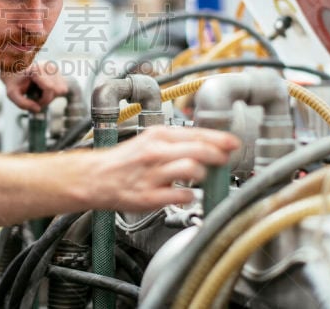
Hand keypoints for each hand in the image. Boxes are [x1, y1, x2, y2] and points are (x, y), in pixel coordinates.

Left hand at [1, 61, 67, 111]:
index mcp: (37, 69)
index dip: (43, 100)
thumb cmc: (14, 82)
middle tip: (35, 98)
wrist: (14, 70)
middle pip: (57, 90)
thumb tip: (38, 109)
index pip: (50, 89)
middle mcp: (49, 66)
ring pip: (62, 90)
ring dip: (51, 96)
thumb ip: (22, 103)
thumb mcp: (12, 94)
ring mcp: (55, 68)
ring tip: (38, 92)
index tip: (33, 100)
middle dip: (47, 99)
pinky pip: (63, 88)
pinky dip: (54, 92)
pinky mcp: (58, 72)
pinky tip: (43, 89)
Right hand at [91, 126, 240, 211]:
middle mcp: (156, 153)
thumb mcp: (149, 141)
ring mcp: (153, 174)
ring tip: (201, 178)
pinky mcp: (149, 196)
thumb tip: (205, 144)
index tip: (234, 143)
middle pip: (199, 150)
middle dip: (218, 156)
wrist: (95, 177)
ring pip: (191, 170)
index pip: (196, 133)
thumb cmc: (124, 160)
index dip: (220, 139)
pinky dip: (189, 197)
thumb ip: (175, 142)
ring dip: (203, 175)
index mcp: (157, 136)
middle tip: (225, 161)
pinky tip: (187, 195)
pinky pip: (180, 197)